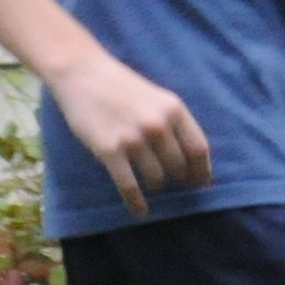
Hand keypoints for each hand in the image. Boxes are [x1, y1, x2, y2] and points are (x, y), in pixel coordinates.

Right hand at [49, 51, 210, 216]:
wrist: (82, 73)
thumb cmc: (122, 86)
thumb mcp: (157, 98)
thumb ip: (174, 123)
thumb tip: (191, 158)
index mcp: (174, 110)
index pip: (199, 150)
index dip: (202, 170)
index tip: (201, 182)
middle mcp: (158, 125)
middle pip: (179, 167)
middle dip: (179, 180)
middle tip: (174, 185)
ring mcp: (134, 139)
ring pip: (157, 178)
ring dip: (156, 186)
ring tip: (151, 185)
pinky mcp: (109, 150)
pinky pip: (129, 186)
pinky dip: (136, 202)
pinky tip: (140, 211)